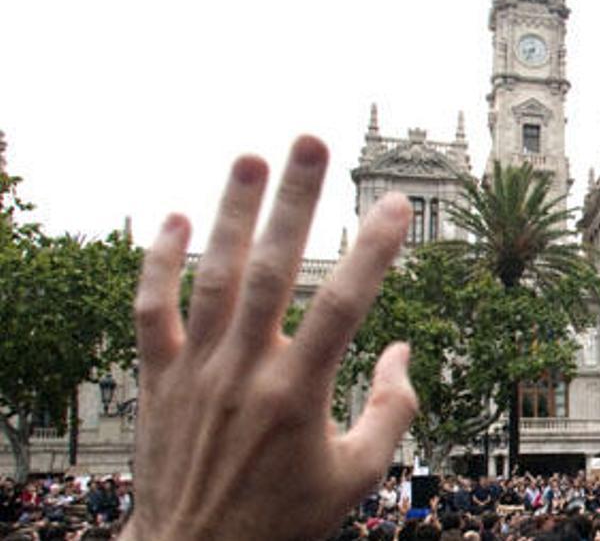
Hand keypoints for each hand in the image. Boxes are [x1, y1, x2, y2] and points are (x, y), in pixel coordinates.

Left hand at [121, 136, 417, 539]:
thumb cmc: (283, 520)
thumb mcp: (356, 477)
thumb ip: (389, 411)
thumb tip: (403, 353)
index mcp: (298, 395)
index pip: (346, 305)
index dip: (375, 250)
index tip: (396, 204)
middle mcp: (244, 371)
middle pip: (273, 269)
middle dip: (296, 200)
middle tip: (313, 141)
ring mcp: (195, 370)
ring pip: (213, 276)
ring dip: (232, 212)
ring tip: (251, 156)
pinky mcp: (157, 378)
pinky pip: (151, 310)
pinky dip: (159, 262)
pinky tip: (176, 217)